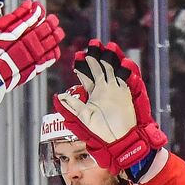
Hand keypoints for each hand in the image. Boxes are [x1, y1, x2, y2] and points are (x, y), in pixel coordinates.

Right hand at [0, 0, 62, 111]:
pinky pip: (35, 67)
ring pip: (37, 49)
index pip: (19, 19)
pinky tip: (54, 53)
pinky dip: (46, 60)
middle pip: (32, 33)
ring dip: (49, 40)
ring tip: (58, 33)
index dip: (29, 12)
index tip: (35, 6)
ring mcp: (14, 62)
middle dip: (44, 25)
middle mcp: (9, 46)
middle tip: (53, 20)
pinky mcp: (16, 78)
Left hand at [54, 40, 166, 178]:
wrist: (119, 139)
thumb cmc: (101, 131)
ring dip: (109, 58)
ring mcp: (115, 88)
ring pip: (111, 69)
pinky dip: (123, 69)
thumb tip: (58, 95)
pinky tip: (119, 61)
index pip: (86, 75)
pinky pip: (125, 77)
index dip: (82, 66)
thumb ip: (71, 106)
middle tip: (91, 46)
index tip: (78, 57)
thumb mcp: (83, 117)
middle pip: (99, 68)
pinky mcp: (126, 91)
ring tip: (104, 48)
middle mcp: (104, 88)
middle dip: (95, 57)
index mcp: (93, 93)